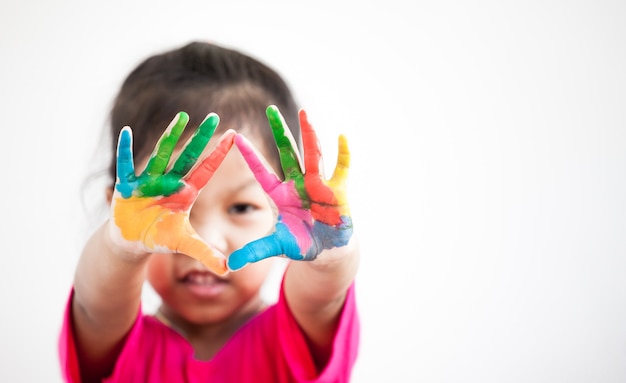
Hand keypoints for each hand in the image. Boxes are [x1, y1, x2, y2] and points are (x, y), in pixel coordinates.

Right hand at [110, 112, 234, 274]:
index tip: (234, 136)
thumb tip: (228, 269)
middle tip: (215, 116)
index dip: (219, 155)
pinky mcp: (126, 188)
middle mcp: (169, 183)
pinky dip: (124, 151)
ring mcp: (148, 182)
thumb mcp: (184, 245)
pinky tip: (126, 132)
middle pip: (187, 157)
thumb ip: (206, 254)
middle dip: (201, 138)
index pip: (206, 171)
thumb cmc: (159, 237)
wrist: (131, 241)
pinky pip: (125, 167)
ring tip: (182, 116)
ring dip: (170, 137)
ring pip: (160, 156)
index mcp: (185, 194)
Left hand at [228, 105, 352, 269]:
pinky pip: (341, 169)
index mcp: (281, 195)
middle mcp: (298, 184)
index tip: (236, 137)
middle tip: (269, 109)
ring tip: (305, 112)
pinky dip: (343, 153)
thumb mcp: (277, 246)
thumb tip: (230, 265)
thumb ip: (254, 251)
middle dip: (279, 132)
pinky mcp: (338, 190)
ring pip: (312, 155)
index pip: (262, 172)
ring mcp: (318, 185)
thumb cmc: (301, 244)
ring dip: (309, 134)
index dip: (251, 156)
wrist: (327, 251)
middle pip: (287, 153)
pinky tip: (342, 136)